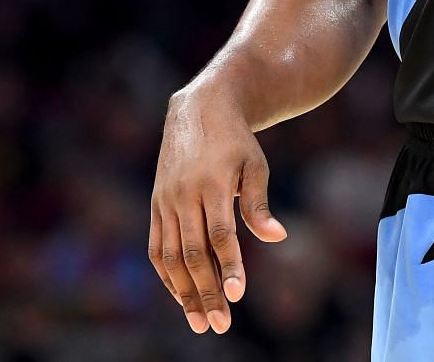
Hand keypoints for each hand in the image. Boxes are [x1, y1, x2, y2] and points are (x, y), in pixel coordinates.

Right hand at [148, 80, 287, 333]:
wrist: (199, 110)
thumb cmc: (235, 141)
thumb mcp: (255, 165)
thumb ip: (259, 204)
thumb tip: (277, 237)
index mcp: (210, 183)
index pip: (219, 234)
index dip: (228, 266)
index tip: (238, 295)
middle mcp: (182, 195)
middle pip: (191, 253)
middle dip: (206, 291)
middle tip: (220, 324)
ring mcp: (165, 201)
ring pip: (170, 256)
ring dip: (184, 293)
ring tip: (200, 322)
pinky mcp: (156, 205)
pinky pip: (156, 248)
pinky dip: (166, 275)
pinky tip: (181, 297)